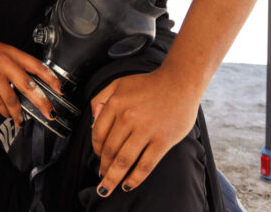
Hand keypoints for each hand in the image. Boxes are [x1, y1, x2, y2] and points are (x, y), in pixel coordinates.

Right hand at [0, 27, 61, 125]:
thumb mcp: (3, 51)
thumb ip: (16, 65)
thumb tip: (32, 85)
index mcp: (12, 53)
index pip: (36, 66)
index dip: (51, 78)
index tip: (61, 90)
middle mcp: (4, 63)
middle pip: (28, 85)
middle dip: (41, 102)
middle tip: (50, 113)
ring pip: (11, 98)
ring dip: (19, 113)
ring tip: (22, 121)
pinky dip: (4, 111)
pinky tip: (7, 114)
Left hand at [89, 69, 200, 196]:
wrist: (179, 83)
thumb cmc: (148, 85)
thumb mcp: (118, 84)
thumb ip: (100, 100)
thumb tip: (92, 122)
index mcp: (116, 104)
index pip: (99, 134)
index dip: (95, 149)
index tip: (98, 157)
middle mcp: (128, 118)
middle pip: (110, 150)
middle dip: (103, 168)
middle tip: (101, 178)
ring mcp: (146, 130)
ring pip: (124, 160)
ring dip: (113, 177)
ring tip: (107, 188)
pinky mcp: (163, 140)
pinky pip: (146, 164)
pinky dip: (135, 178)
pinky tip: (128, 185)